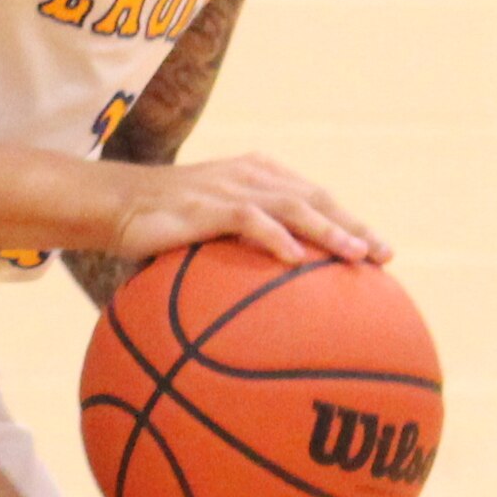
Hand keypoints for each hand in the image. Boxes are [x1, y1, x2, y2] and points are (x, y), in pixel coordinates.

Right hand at [100, 151, 384, 270]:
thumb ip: (238, 258)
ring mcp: (229, 187)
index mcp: (258, 177)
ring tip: (356, 255)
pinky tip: (296, 259)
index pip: (315, 196)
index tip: (381, 253)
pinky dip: (275, 237)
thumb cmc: (160, 227)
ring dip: (328, 230)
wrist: (111, 204)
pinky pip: (247, 219)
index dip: (350, 220)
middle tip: (385, 256)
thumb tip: (264, 320)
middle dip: (354, 225)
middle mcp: (251, 176)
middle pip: (316, 197)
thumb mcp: (207, 236)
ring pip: (292, 204)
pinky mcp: (204, 205)